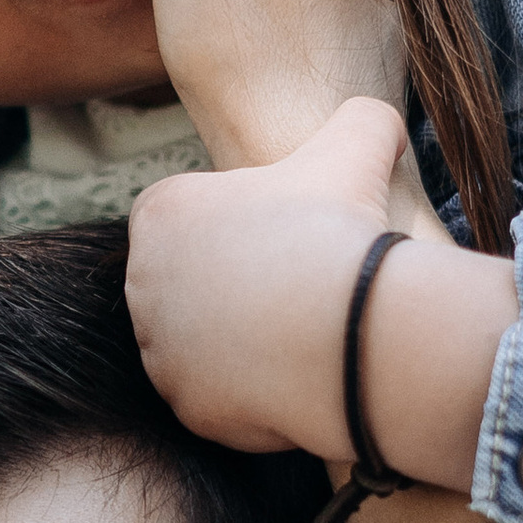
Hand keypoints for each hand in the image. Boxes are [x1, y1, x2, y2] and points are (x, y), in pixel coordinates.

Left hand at [127, 97, 510, 482]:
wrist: (348, 328)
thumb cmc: (339, 229)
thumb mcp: (358, 142)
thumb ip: (362, 118)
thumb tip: (379, 120)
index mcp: (161, 213)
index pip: (187, 215)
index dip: (238, 225)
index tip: (282, 236)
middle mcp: (143, 282)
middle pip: (188, 282)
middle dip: (232, 285)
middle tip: (294, 289)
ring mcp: (159, 350)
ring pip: (200, 343)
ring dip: (238, 340)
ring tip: (298, 335)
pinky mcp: (185, 404)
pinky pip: (216, 398)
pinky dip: (251, 392)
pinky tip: (295, 377)